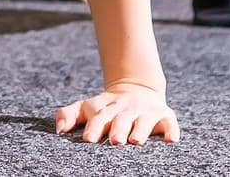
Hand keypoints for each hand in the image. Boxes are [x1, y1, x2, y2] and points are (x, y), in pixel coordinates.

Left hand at [54, 81, 179, 144]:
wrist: (137, 88)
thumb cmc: (107, 107)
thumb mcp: (87, 107)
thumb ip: (69, 115)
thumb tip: (58, 130)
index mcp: (106, 108)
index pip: (98, 117)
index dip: (93, 127)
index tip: (87, 139)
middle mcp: (126, 109)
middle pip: (121, 119)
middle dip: (117, 129)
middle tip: (114, 141)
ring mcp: (146, 112)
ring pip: (143, 121)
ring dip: (140, 129)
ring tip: (136, 140)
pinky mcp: (164, 115)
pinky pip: (169, 122)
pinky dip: (171, 130)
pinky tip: (171, 140)